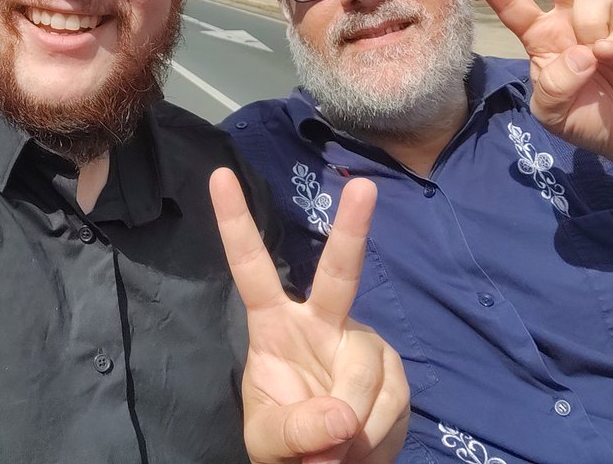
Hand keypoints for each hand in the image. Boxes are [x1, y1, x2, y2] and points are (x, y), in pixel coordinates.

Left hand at [210, 169, 408, 463]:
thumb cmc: (287, 444)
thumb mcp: (270, 441)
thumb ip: (295, 430)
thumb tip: (341, 416)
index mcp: (274, 325)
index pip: (251, 269)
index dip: (236, 223)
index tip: (219, 176)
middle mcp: (321, 321)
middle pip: (339, 272)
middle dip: (352, 228)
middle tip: (363, 187)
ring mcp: (361, 342)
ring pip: (363, 368)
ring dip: (352, 421)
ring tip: (337, 446)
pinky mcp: (393, 370)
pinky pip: (391, 398)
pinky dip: (374, 432)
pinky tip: (362, 442)